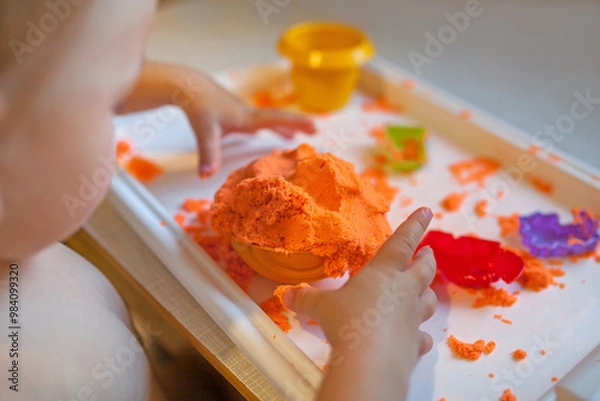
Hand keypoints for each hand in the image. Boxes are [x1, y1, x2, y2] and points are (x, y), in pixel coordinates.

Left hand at [116, 62, 315, 177]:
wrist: (188, 86)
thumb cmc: (197, 106)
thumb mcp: (204, 131)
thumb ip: (207, 154)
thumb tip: (206, 176)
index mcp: (248, 118)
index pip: (277, 120)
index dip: (296, 123)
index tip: (315, 126)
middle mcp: (250, 114)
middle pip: (279, 119)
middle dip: (297, 125)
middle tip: (316, 132)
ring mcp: (244, 113)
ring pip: (270, 120)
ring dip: (285, 127)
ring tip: (298, 137)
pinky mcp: (237, 114)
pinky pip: (261, 122)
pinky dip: (271, 128)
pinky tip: (271, 133)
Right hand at [281, 207, 436, 400]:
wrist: (370, 362)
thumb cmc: (347, 323)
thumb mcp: (321, 308)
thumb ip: (306, 300)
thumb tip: (287, 296)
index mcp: (383, 272)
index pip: (403, 241)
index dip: (415, 224)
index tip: (427, 211)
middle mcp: (403, 290)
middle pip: (423, 268)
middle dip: (426, 258)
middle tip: (429, 252)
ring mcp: (413, 317)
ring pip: (428, 299)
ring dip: (428, 292)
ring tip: (426, 289)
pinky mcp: (415, 342)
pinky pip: (423, 336)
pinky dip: (421, 334)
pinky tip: (418, 335)